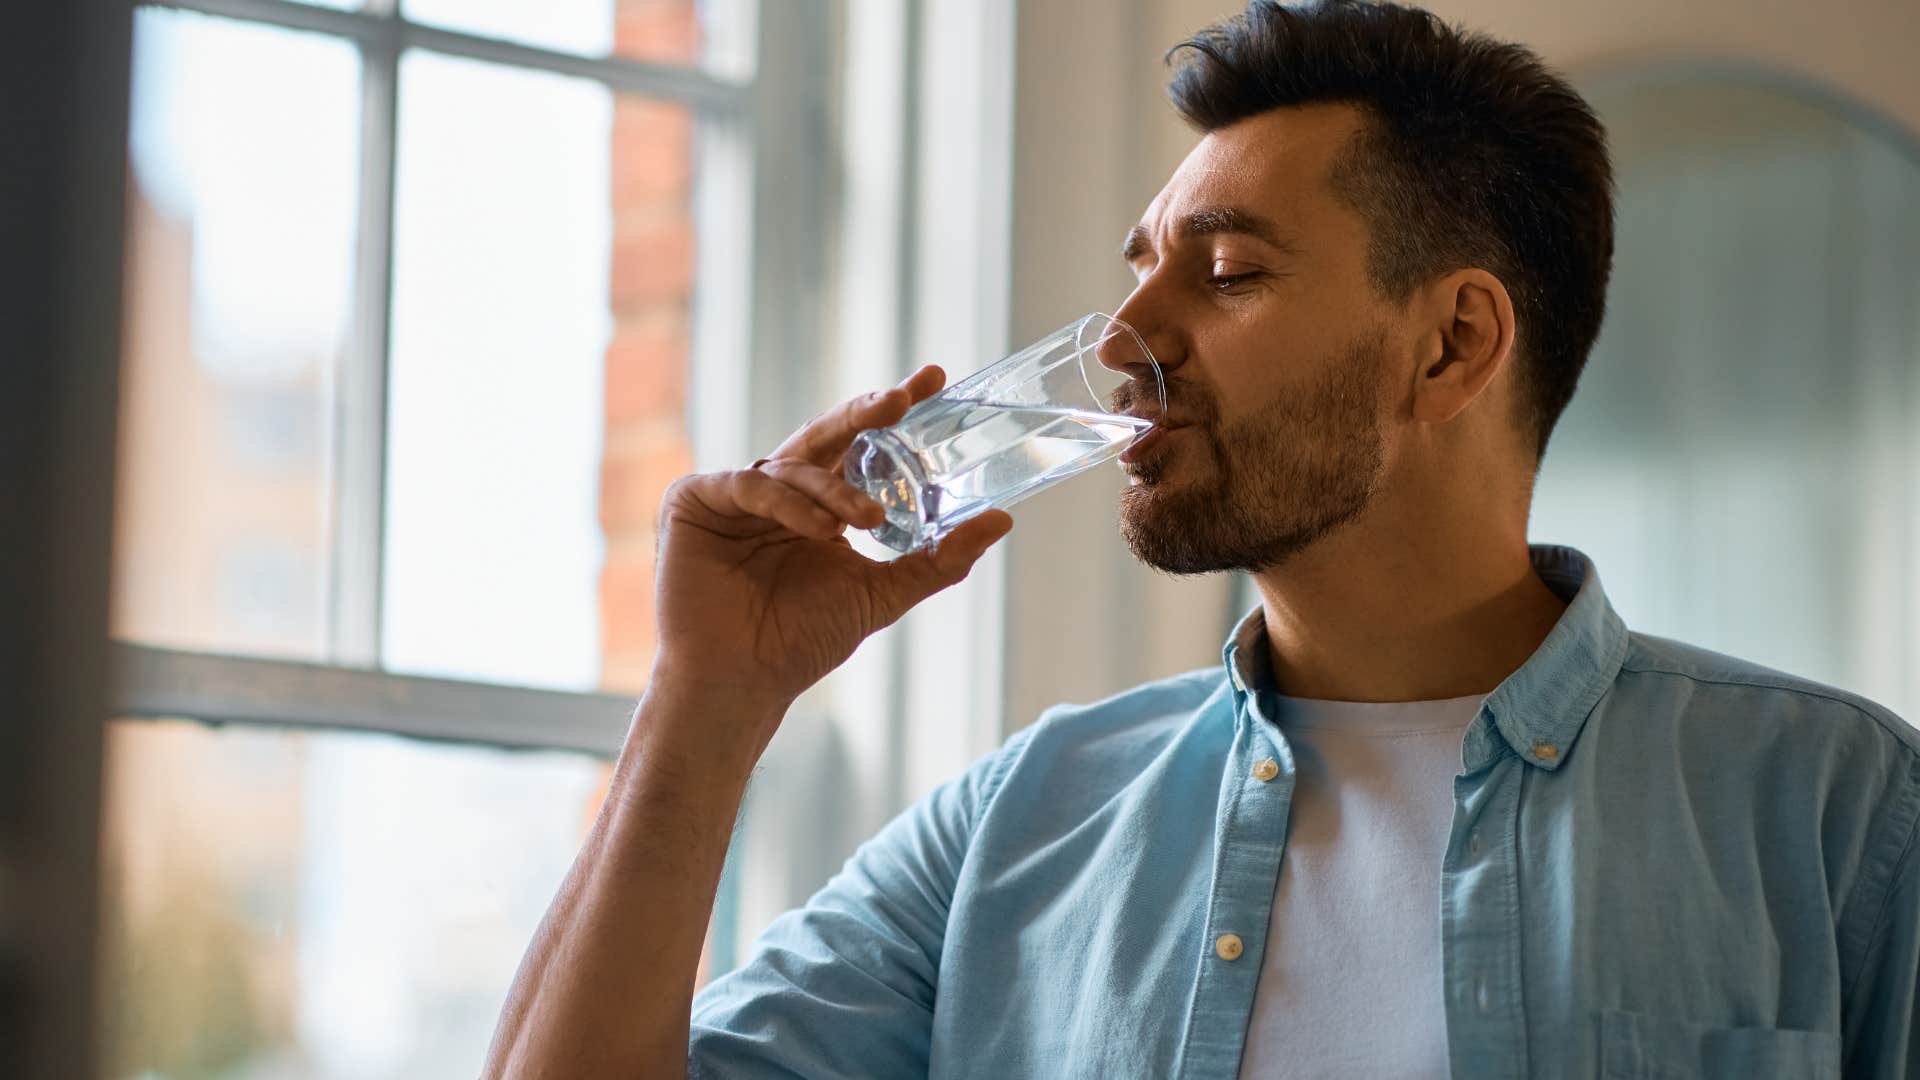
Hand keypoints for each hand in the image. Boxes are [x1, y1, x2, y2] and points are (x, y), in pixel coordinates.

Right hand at [646, 365, 1013, 750]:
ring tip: (866, 518)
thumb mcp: (882, 593)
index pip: (858, 446)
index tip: (934, 381)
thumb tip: (1001, 519)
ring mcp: (734, 493)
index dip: (891, 411)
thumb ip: (938, 558)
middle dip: (865, 413)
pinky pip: (750, 485)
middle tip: (902, 400)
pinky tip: (818, 528)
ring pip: (794, 464)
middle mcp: (778, 490)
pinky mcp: (694, 500)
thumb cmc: (801, 641)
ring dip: (834, 488)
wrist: (743, 682)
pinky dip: (788, 502)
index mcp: (818, 504)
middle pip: (826, 436)